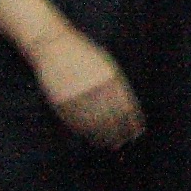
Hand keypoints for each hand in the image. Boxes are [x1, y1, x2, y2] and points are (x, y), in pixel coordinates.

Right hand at [32, 29, 145, 149]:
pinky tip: (92, 138)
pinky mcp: (63, 103)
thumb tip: (128, 110)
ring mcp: (79, 97)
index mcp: (111, 80)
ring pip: (95, 126)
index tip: (137, 133)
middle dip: (120, 134)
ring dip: (104, 138)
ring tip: (110, 144)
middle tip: (123, 142)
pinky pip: (77, 123)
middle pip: (113, 120)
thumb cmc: (81, 54)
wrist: (53, 46)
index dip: (133, 124)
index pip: (127, 109)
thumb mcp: (106, 65)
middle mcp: (96, 90)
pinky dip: (86, 133)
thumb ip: (117, 85)